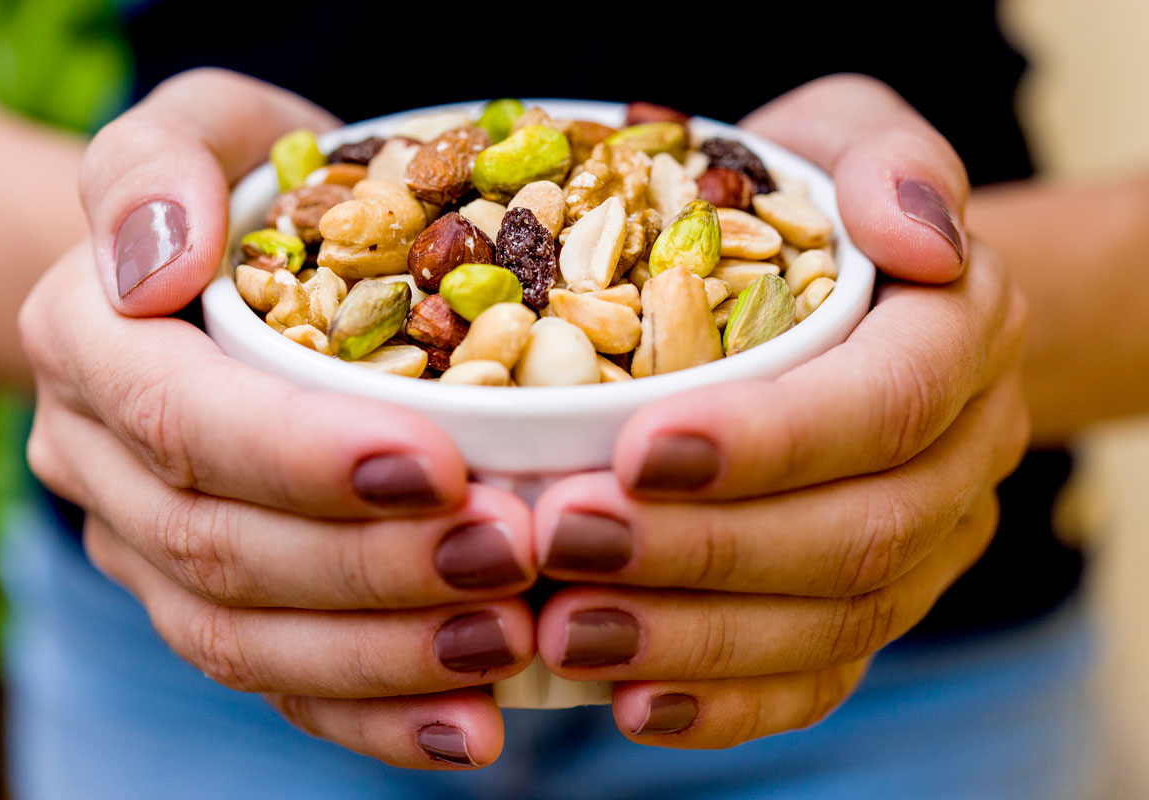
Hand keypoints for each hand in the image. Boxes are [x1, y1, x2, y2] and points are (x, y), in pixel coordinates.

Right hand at [21, 69, 535, 768]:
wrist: (233, 266)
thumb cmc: (246, 185)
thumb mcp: (205, 129)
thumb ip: (160, 165)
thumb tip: (155, 263)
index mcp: (91, 344)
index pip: (184, 419)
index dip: (304, 456)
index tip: (438, 465)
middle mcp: (104, 461)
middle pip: (224, 546)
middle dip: (373, 567)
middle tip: (514, 556)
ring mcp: (149, 548)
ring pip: (244, 638)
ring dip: (382, 656)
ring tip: (505, 647)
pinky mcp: (212, 603)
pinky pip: (278, 683)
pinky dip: (374, 717)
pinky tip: (472, 728)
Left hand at [531, 75, 1028, 746]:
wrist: (844, 289)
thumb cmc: (819, 201)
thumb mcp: (850, 135)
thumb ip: (889, 162)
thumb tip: (917, 237)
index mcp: (961, 338)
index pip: (883, 404)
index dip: (768, 440)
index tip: (637, 448)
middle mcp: (959, 456)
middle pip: (854, 534)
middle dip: (703, 550)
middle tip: (564, 540)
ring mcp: (923, 546)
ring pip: (832, 623)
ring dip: (693, 639)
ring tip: (567, 629)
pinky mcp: (869, 608)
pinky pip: (818, 680)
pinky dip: (726, 705)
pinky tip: (628, 702)